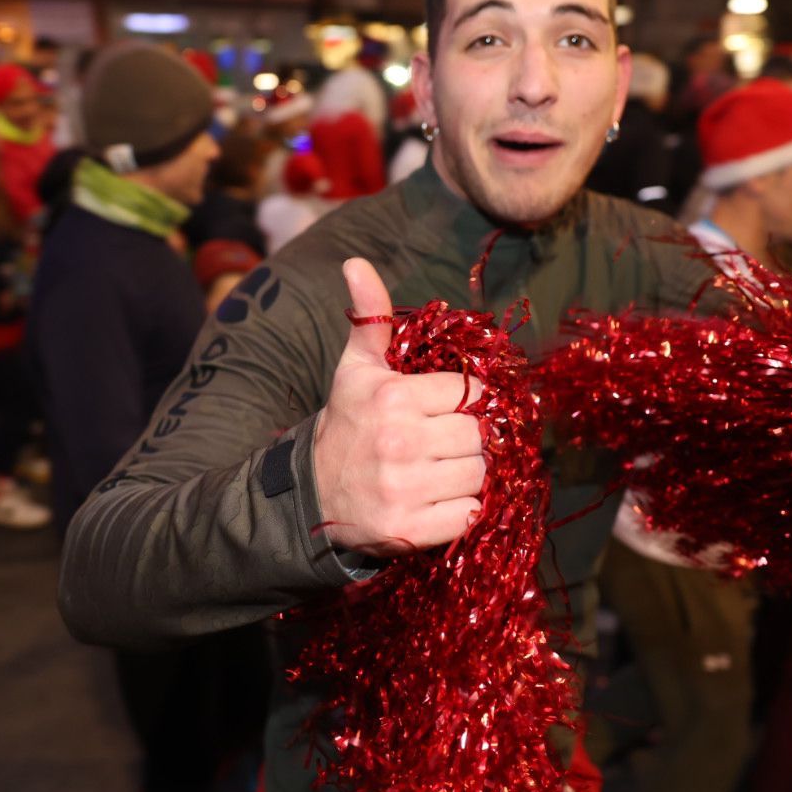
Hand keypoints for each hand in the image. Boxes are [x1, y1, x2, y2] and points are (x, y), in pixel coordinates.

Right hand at [310, 258, 485, 555]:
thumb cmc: (346, 425)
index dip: (466, 402)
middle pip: (479, 436)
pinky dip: (460, 511)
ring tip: (439, 472)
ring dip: (467, 476)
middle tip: (444, 445)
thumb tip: (356, 262)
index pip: (472, 393)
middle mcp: (400, 441)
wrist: (312, 496)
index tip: (446, 411)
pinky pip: (468, 515)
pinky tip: (436, 501)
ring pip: (479, 475)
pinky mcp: (409, 529)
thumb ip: (370, 316)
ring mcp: (404, 488)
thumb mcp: (355, 369)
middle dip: (468, 440)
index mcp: (393, 396)